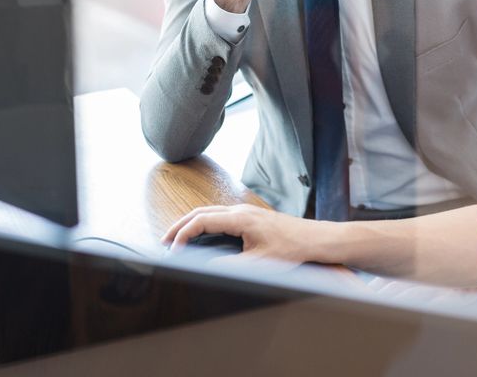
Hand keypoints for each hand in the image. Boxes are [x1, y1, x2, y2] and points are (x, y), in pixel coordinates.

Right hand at [162, 203, 315, 263]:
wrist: (313, 239)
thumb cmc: (291, 249)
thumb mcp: (259, 263)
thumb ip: (232, 265)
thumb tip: (208, 266)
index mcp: (240, 218)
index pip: (202, 221)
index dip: (183, 235)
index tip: (172, 250)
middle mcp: (240, 211)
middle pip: (201, 212)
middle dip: (179, 226)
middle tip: (163, 242)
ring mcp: (245, 212)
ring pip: (209, 212)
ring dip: (191, 223)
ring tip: (176, 239)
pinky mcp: (250, 217)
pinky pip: (219, 216)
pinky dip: (203, 223)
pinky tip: (200, 236)